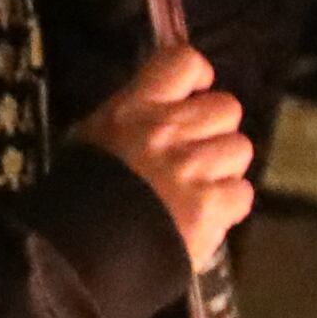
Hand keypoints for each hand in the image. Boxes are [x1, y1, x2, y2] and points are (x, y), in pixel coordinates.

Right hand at [76, 44, 253, 268]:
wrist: (74, 255)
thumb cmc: (78, 196)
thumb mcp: (94, 139)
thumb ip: (134, 118)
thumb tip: (165, 106)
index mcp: (135, 108)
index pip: (184, 62)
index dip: (198, 76)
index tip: (194, 94)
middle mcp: (168, 130)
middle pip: (226, 107)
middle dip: (216, 131)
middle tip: (195, 155)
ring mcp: (192, 168)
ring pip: (240, 149)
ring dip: (224, 169)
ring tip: (198, 189)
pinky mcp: (210, 207)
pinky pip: (242, 193)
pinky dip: (228, 206)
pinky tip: (204, 216)